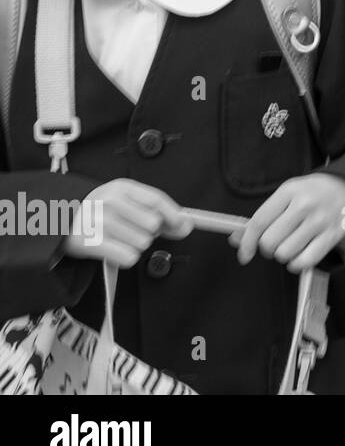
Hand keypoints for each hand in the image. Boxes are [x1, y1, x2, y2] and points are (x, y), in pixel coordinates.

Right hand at [62, 179, 192, 267]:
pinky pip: (128, 257)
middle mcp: (110, 202)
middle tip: (132, 230)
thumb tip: (186, 225)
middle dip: (149, 232)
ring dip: (135, 245)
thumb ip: (155, 210)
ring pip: (142, 243)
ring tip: (118, 239)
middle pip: (153, 225)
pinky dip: (125, 257)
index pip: (157, 200)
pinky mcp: (90, 243)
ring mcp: (99, 222)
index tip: (183, 226)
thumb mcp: (123, 200)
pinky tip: (113, 249)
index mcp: (121, 188)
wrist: (56, 219)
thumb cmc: (97, 210)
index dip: (174, 215)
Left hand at [233, 173, 344, 273]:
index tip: (245, 254)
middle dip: (268, 249)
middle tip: (276, 243)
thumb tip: (237, 239)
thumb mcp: (289, 194)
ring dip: (284, 256)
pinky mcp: (334, 235)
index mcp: (289, 191)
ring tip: (292, 246)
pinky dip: (298, 264)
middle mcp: (304, 205)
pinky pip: (306, 261)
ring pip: (285, 254)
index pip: (259, 222)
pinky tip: (300, 256)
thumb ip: (265, 215)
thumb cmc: (315, 192)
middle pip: (270, 242)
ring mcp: (320, 221)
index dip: (247, 243)